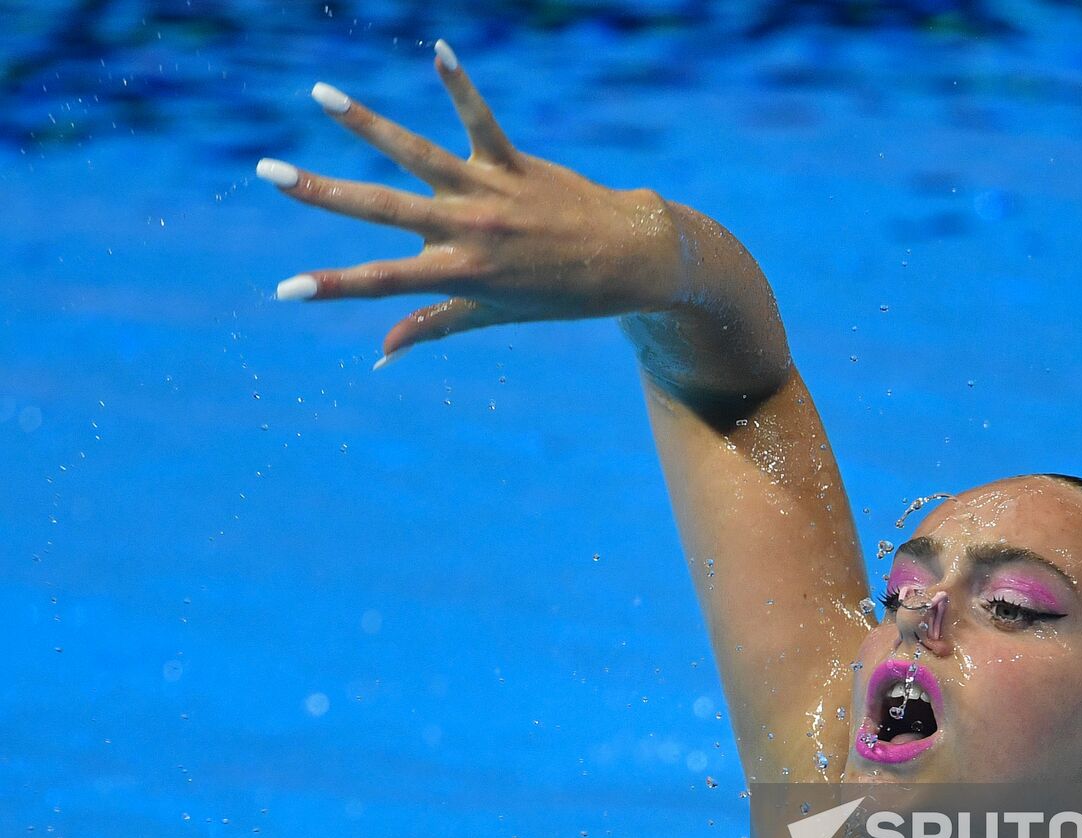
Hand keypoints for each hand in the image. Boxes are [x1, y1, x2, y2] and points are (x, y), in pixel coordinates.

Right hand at [257, 40, 681, 367]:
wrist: (625, 260)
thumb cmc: (558, 294)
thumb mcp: (494, 315)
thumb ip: (432, 325)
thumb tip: (381, 355)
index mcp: (459, 273)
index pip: (382, 281)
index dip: (332, 287)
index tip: (284, 291)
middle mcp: (468, 230)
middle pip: (381, 208)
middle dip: (320, 192)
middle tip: (268, 171)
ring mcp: (490, 192)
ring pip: (416, 153)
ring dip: (366, 123)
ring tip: (320, 93)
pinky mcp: (514, 162)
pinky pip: (481, 118)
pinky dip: (459, 85)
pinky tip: (439, 50)